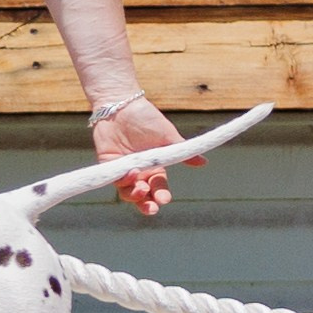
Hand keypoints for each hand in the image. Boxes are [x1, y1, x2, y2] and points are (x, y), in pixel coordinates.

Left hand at [91, 97, 201, 216]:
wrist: (121, 104)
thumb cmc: (146, 118)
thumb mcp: (167, 136)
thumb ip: (182, 152)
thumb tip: (204, 162)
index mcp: (155, 167)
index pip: (159, 186)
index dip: (161, 194)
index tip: (164, 198)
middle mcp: (139, 172)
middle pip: (143, 196)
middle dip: (147, 205)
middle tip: (152, 209)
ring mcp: (123, 169)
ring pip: (127, 192)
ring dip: (134, 196)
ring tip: (141, 189)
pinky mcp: (109, 165)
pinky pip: (114, 179)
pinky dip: (123, 180)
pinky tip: (131, 173)